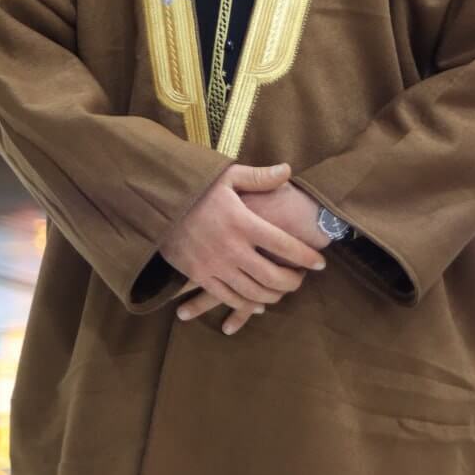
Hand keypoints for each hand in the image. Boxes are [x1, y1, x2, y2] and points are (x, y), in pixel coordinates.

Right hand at [161, 161, 326, 334]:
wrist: (153, 202)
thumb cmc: (194, 186)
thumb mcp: (226, 175)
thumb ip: (259, 177)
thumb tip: (288, 170)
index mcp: (242, 221)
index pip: (284, 245)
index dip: (306, 256)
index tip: (321, 262)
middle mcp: (231, 248)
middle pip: (272, 276)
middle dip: (293, 282)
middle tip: (303, 279)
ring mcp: (214, 265)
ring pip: (252, 292)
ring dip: (273, 295)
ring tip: (284, 290)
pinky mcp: (198, 276)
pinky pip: (227, 297)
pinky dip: (246, 304)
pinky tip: (258, 303)